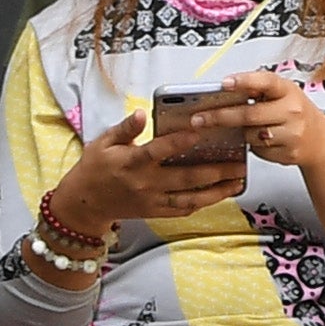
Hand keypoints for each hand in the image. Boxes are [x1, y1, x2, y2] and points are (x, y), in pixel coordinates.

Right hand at [40, 108, 244, 233]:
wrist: (85, 203)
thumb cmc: (95, 167)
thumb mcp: (104, 142)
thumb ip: (126, 128)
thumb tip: (143, 113)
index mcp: (131, 162)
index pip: (160, 150)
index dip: (181, 141)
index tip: (201, 131)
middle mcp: (145, 183)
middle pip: (186, 178)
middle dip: (216, 171)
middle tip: (239, 163)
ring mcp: (152, 200)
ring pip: (190, 198)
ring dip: (217, 192)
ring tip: (238, 182)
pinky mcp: (155, 212)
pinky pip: (182, 209)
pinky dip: (202, 203)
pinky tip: (219, 195)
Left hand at [214, 64, 324, 174]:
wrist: (320, 141)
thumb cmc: (295, 113)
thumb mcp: (282, 94)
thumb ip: (258, 90)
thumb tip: (223, 90)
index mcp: (288, 90)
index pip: (265, 81)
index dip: (244, 81)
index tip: (224, 83)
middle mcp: (292, 110)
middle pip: (249, 114)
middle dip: (220, 117)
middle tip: (199, 119)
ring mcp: (292, 133)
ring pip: (252, 135)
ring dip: (243, 133)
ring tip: (248, 128)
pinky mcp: (288, 153)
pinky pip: (259, 150)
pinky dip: (254, 146)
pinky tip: (263, 140)